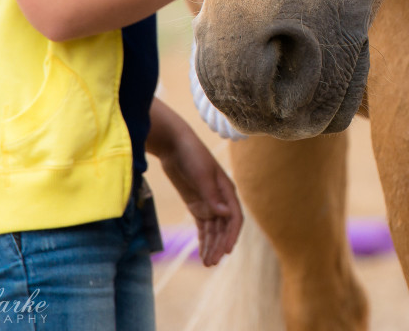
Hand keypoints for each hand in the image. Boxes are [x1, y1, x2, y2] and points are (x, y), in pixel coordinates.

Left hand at [148, 99, 242, 265]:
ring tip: (207, 263)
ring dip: (211, 245)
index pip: (234, 217)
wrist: (174, 144)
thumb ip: (212, 195)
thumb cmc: (191, 154)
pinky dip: (203, 239)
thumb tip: (225, 214)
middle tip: (211, 263)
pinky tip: (202, 252)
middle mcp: (220, 198)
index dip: (232, 235)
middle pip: (224, 227)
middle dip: (219, 245)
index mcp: (226, 189)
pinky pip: (203, 226)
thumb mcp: (201, 174)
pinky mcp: (196, 204)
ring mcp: (208, 202)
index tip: (226, 250)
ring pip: (213, 230)